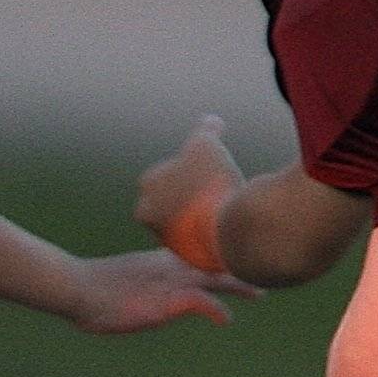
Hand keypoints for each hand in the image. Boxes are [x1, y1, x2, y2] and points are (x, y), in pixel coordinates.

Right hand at [66, 247, 256, 333]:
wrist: (74, 287)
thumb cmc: (83, 289)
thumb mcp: (114, 282)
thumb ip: (129, 286)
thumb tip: (126, 295)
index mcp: (154, 262)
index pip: (192, 256)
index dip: (212, 259)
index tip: (228, 262)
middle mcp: (166, 268)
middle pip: (210, 264)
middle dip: (234, 267)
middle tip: (257, 271)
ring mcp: (168, 282)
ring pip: (213, 278)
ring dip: (238, 285)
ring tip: (259, 293)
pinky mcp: (166, 301)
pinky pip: (201, 301)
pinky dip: (217, 309)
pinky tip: (226, 319)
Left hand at [135, 116, 245, 272]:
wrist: (225, 229)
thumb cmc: (212, 182)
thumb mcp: (208, 145)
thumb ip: (207, 130)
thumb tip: (211, 120)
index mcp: (147, 184)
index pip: (172, 170)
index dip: (195, 168)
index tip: (210, 171)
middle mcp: (148, 213)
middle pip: (177, 197)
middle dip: (194, 194)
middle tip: (218, 189)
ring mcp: (167, 236)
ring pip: (188, 219)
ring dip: (205, 213)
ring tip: (226, 208)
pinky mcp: (188, 256)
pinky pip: (202, 239)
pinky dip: (215, 232)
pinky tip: (230, 226)